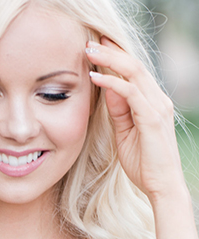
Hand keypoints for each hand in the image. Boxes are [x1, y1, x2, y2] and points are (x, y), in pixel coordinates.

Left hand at [86, 38, 184, 201]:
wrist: (162, 186)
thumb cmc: (144, 164)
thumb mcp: (125, 134)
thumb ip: (119, 112)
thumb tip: (108, 89)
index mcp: (152, 102)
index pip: (134, 72)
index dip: (116, 56)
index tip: (97, 47)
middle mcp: (158, 100)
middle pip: (134, 65)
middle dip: (111, 50)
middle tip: (89, 41)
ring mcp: (157, 107)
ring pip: (134, 72)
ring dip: (109, 60)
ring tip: (89, 51)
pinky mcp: (152, 118)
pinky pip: (130, 93)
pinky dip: (111, 83)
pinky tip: (95, 77)